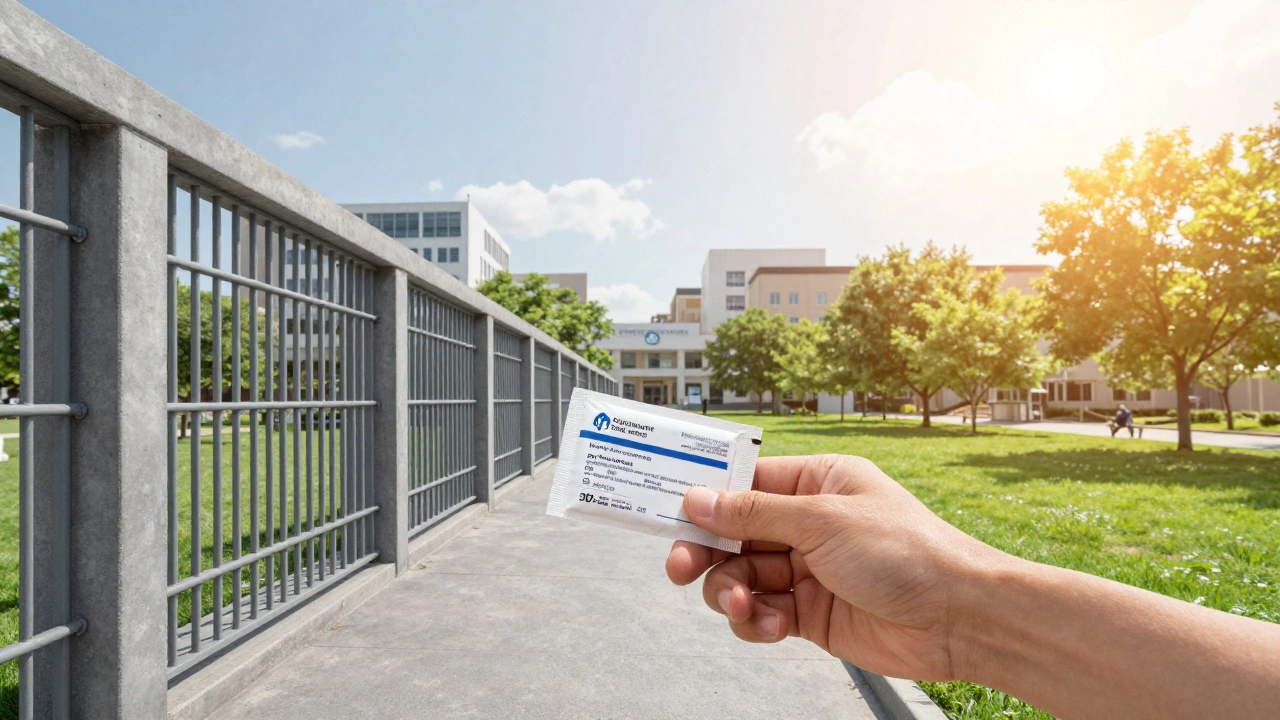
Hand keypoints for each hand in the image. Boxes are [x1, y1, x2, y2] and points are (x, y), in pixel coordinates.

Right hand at [665, 454, 1008, 680]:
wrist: (958, 618)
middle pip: (733, 533)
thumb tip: (698, 498)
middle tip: (682, 568)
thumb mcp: (823, 521)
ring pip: (741, 576)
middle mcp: (808, 523)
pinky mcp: (810, 614)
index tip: (666, 511)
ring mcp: (808, 570)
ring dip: (732, 591)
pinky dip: (756, 621)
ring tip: (743, 604)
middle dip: (707, 552)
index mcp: (816, 482)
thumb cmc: (907, 552)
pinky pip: (762, 613)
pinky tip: (770, 625)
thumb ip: (754, 512)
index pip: (744, 483)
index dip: (704, 498)